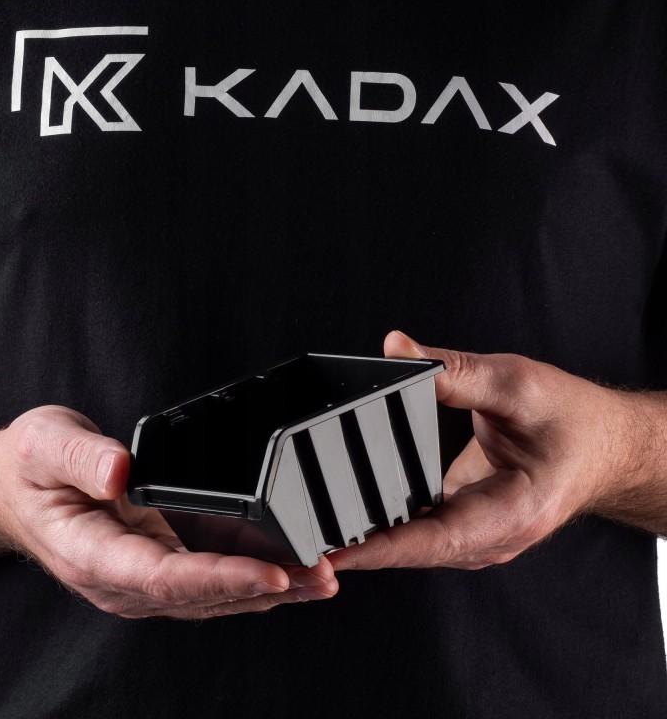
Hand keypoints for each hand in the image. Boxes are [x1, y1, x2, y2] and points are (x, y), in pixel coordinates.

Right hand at [0, 406, 336, 618]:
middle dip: (266, 588)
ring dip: (270, 589)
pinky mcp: (157, 564)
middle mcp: (122, 580)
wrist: (12, 489)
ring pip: (213, 595)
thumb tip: (122, 473)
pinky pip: (209, 578)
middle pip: (202, 596)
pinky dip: (252, 575)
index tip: (270, 572)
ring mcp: (141, 578)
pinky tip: (290, 567)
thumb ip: (83, 459)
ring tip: (322, 577)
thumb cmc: (29, 469)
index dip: (221, 578)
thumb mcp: (46, 446)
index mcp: (93, 556)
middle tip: (322, 576)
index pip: (165, 577)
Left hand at [328, 331, 642, 571]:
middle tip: (299, 539)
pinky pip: (414, 531)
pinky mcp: (461, 523)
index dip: (377, 549)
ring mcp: (474, 536)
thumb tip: (396, 349)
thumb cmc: (572, 420)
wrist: (602, 445)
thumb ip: (455, 370)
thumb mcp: (517, 384)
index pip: (432, 542)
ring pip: (408, 547)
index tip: (330, 551)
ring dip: (362, 541)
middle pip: (410, 552)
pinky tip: (344, 513)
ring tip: (309, 531)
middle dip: (354, 549)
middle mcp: (488, 538)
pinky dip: (380, 525)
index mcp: (509, 515)